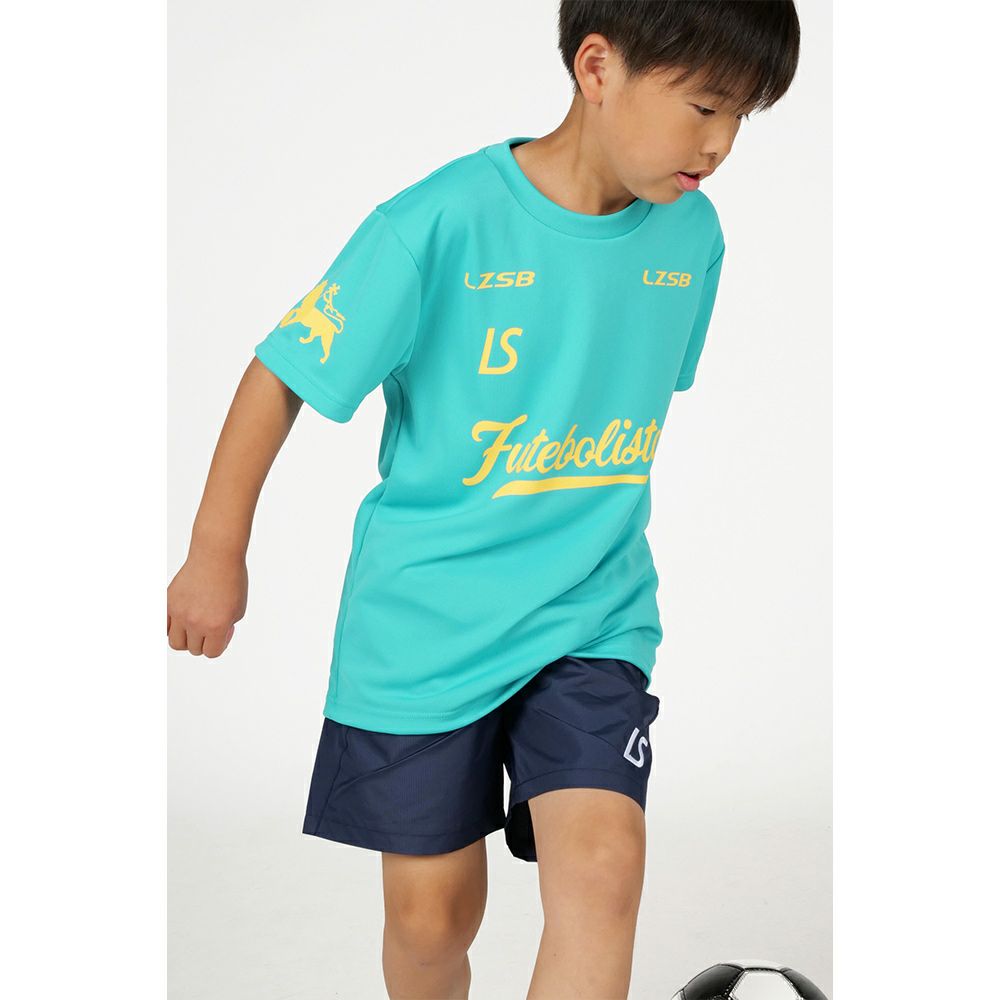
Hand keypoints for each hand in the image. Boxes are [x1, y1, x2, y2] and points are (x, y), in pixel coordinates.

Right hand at [167, 542, 247, 657]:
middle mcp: (195, 622)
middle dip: (204, 641)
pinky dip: (172, 628)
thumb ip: (225, 629)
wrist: (216, 555)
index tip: (224, 629)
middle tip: (211, 623)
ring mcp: (179, 613)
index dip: (220, 644)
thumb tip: (211, 640)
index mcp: (216, 626)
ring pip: (175, 643)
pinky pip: (164, 627)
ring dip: (186, 639)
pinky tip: (183, 618)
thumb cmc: (231, 580)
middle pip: (193, 649)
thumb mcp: (238, 609)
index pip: (212, 653)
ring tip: (195, 625)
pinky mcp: (168, 603)